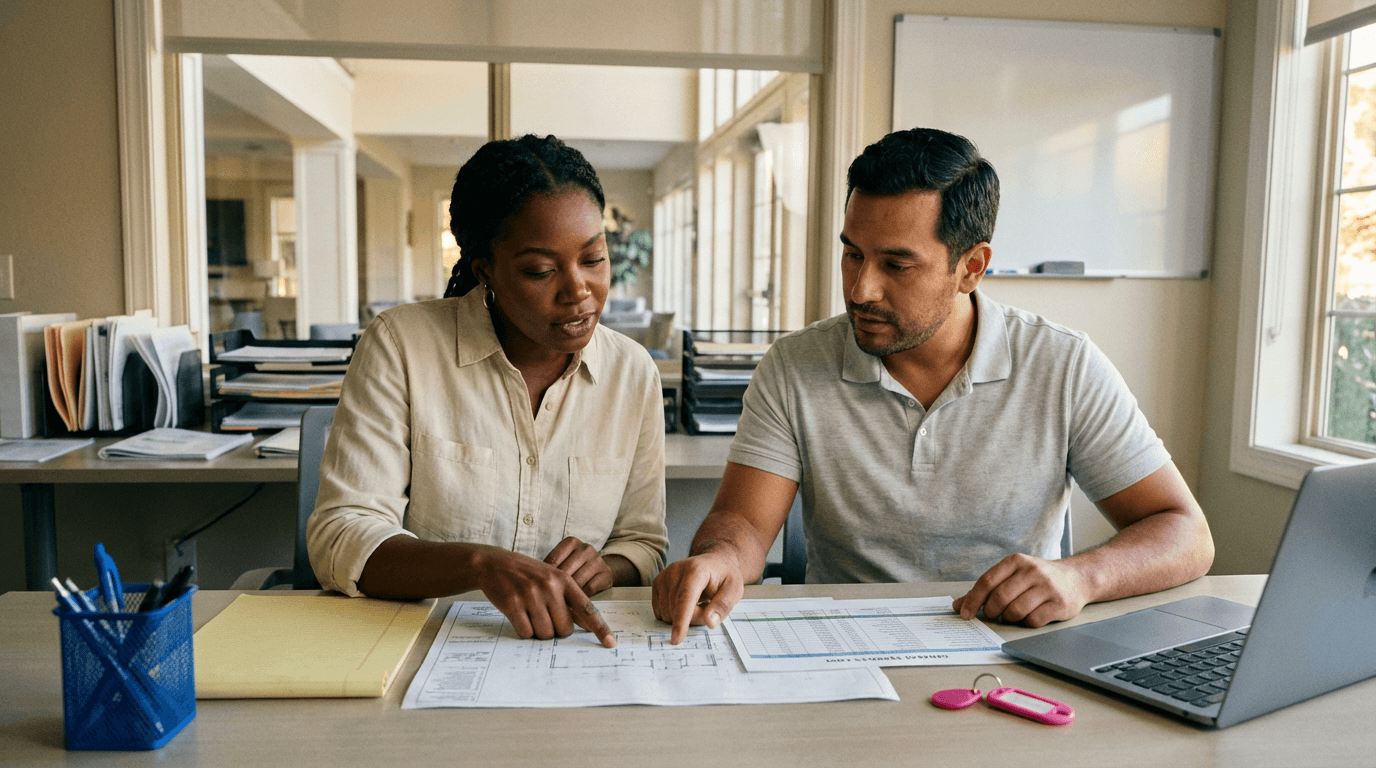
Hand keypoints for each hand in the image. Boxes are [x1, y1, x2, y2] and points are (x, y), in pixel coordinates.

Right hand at [474, 547, 615, 647]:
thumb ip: (569, 600)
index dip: (600, 628)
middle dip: (556, 630)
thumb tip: (587, 626)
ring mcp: (531, 595)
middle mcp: (550, 587)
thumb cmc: (528, 575)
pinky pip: (526, 633)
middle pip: (564, 629)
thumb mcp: (552, 579)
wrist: (495, 564)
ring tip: (531, 616)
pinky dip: (524, 631)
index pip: (587, 608)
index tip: (611, 643)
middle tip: (545, 618)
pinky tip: (520, 617)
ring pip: (546, 633)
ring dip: (539, 632)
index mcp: (564, 580)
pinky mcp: (513, 604)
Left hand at [544, 536, 614, 595]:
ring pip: (577, 582)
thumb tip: (534, 582)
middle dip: (557, 587)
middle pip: (565, 573)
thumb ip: (550, 568)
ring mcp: (597, 560)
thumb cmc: (574, 568)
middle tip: (550, 597)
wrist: (599, 571)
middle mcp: (586, 548)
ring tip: (561, 600)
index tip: (542, 587)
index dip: (546, 577)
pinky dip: (581, 596)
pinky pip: (589, 589)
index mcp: (571, 542)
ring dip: (569, 593)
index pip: (553, 561)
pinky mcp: (606, 574)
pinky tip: (576, 598)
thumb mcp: (562, 562)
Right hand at [651, 549, 744, 644]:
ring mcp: (665, 576)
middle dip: (692, 617)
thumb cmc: (724, 576)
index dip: (681, 620)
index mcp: (696, 570)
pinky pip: (660, 610)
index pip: (685, 598)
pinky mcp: (658, 582)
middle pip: (676, 609)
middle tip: (707, 606)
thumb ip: (723, 606)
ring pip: (667, 612)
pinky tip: (684, 603)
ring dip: (682, 616)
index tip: (676, 639)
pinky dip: (672, 613)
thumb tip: (709, 621)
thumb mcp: (734, 590)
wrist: (715, 563)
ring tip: (697, 602)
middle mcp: (676, 570)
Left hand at [953, 553, 1089, 627]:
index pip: (987, 581)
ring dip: (1009, 618)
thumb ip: (987, 588)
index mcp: (1016, 561)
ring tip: (1012, 614)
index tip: (964, 613)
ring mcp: (1047, 587)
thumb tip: (958, 605)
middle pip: (999, 598)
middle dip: (990, 611)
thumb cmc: (1037, 579)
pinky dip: (1026, 623)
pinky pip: (1033, 620)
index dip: (972, 599)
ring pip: (1015, 611)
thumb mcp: (1013, 575)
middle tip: (991, 615)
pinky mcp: (1060, 604)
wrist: (1077, 578)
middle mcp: (1032, 571)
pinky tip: (1030, 615)